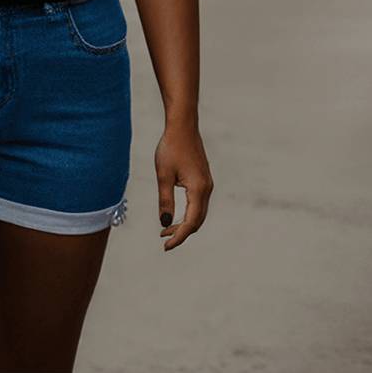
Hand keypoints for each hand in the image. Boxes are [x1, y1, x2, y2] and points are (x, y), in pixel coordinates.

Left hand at [155, 122, 212, 250]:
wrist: (183, 126)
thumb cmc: (171, 148)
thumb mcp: (163, 175)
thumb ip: (165, 200)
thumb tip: (165, 223)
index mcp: (198, 190)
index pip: (191, 222)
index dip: (179, 237)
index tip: (165, 246)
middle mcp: (207, 189)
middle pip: (197, 221)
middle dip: (182, 232)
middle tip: (163, 239)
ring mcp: (207, 184)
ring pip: (199, 213)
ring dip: (185, 223)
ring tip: (166, 230)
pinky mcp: (203, 179)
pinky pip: (198, 203)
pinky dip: (188, 213)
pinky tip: (175, 213)